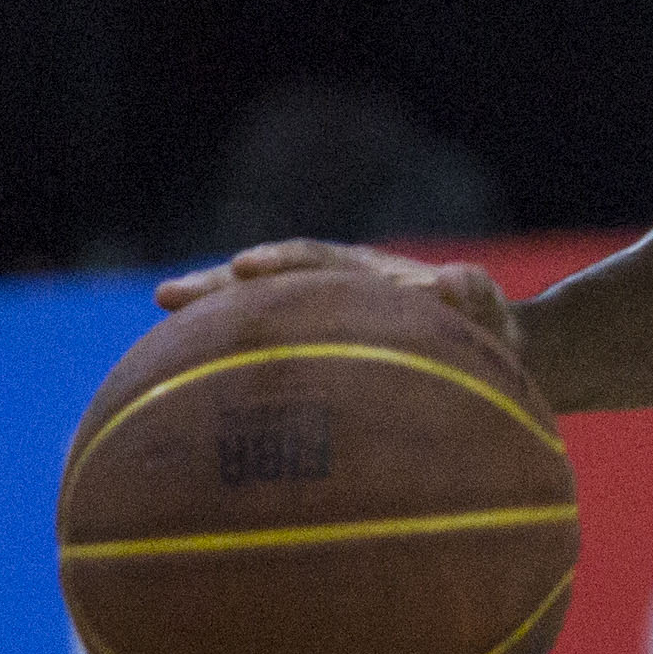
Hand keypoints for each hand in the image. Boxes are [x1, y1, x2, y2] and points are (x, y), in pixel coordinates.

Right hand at [155, 237, 522, 356]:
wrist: (490, 349)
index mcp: (367, 276)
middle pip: (267, 283)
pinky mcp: (317, 358)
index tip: (245, 269)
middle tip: (170, 294)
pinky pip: (269, 358)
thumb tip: (449, 279)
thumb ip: (471, 295)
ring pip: (258, 317)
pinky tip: (183, 390)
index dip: (280, 264)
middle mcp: (333, 290)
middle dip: (219, 288)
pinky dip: (230, 366)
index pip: (316, 263)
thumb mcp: (488, 311)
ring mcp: (321, 321)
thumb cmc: (488, 329)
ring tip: (162, 320)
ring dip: (212, 320)